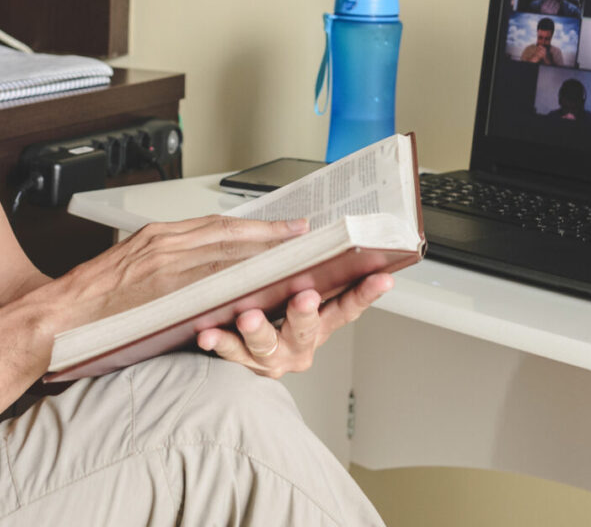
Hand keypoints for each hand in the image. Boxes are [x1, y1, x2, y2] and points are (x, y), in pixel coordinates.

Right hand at [41, 216, 311, 336]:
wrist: (55, 315)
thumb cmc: (90, 302)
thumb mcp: (131, 272)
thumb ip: (167, 270)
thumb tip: (207, 278)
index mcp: (156, 236)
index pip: (216, 225)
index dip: (253, 227)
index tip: (281, 228)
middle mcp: (161, 241)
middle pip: (227, 231)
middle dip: (268, 232)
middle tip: (301, 233)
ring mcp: (162, 262)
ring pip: (223, 248)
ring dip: (262, 250)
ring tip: (294, 255)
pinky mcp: (160, 286)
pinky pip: (208, 275)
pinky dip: (238, 274)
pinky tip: (261, 280)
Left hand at [197, 275, 394, 377]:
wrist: (237, 345)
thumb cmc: (273, 309)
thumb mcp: (294, 284)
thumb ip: (302, 262)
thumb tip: (305, 227)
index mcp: (319, 319)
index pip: (347, 305)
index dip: (365, 293)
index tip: (381, 278)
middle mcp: (300, 342)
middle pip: (307, 328)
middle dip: (305, 313)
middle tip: (304, 297)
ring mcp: (272, 355)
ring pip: (266, 344)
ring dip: (258, 329)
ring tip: (249, 316)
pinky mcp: (242, 361)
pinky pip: (229, 351)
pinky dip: (220, 341)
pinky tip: (209, 333)